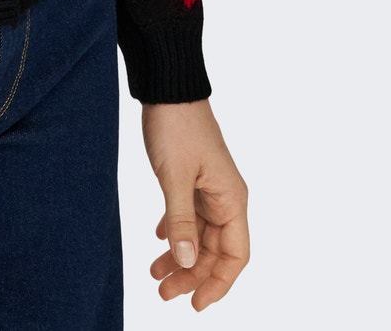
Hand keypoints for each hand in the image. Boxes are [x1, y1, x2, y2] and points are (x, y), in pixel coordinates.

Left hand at [140, 97, 248, 309]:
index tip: (195, 303)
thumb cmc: (177, 126)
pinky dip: (174, 230)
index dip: (219, 283)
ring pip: (199, 235)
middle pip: (214, 250)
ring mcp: (208, 187)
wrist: (168, 86)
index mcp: (231, 199)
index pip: (236, 255)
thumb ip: (181, 221)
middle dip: (191, 274)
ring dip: (180, 255)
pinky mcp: (192, 177)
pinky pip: (188, 215)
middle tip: (162, 292)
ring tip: (154, 274)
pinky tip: (158, 240)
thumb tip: (188, 263)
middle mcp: (225, 197)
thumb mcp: (175, 177)